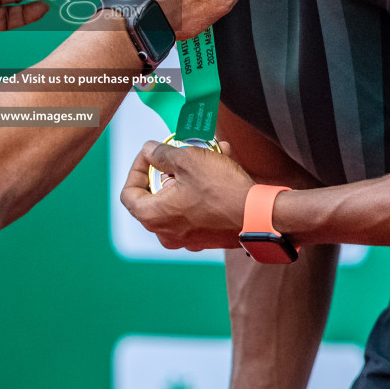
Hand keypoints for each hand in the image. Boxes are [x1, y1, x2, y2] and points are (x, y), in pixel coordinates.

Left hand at [120, 139, 253, 250]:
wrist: (260, 216)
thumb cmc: (223, 192)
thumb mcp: (188, 160)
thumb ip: (162, 154)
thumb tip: (149, 151)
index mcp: (154, 216)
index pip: (129, 193)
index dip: (137, 169)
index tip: (150, 155)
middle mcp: (166, 232)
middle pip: (155, 195)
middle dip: (168, 168)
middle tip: (178, 153)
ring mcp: (187, 237)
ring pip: (179, 199)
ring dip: (190, 174)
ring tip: (207, 152)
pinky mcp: (206, 236)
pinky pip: (196, 208)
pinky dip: (202, 188)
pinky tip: (219, 166)